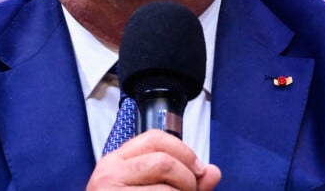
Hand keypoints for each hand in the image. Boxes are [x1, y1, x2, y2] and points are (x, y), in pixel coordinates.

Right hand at [87, 129, 221, 189]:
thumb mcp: (147, 190)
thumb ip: (182, 182)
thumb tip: (214, 171)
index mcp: (116, 161)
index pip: (154, 138)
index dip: (183, 150)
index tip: (199, 169)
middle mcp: (110, 173)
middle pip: (163, 161)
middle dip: (188, 179)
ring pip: (166, 189)